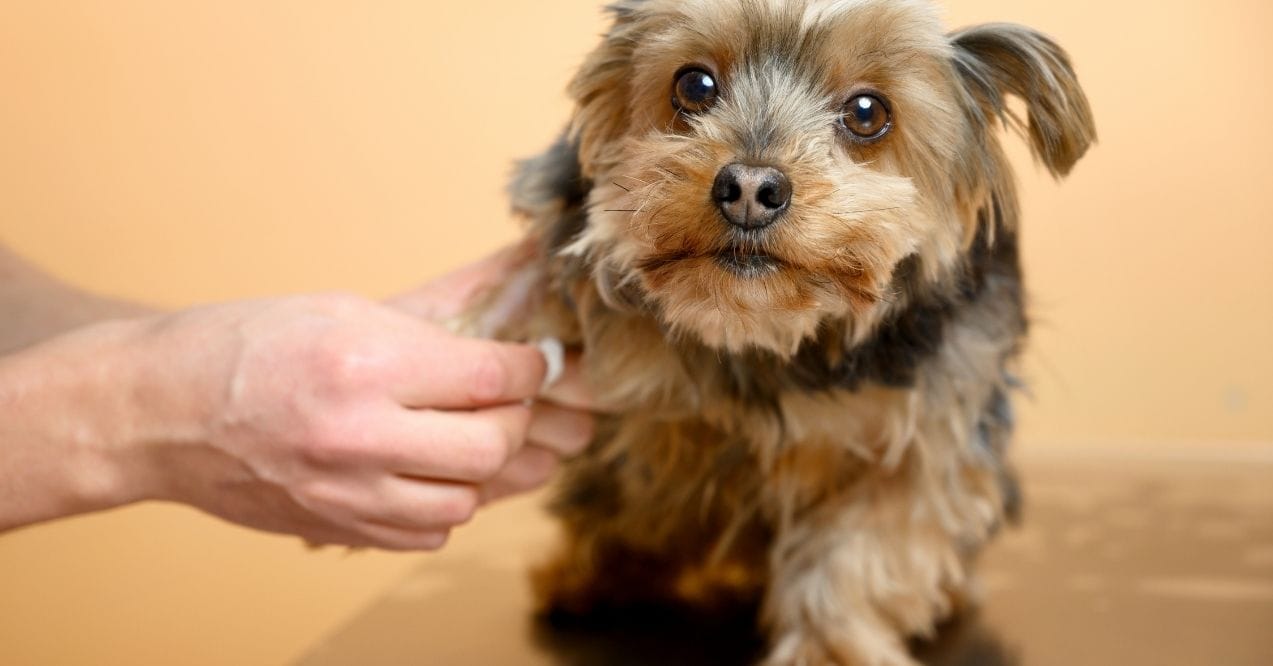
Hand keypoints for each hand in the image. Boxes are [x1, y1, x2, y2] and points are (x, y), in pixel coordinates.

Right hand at [125, 292, 591, 549]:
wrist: (159, 411)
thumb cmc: (245, 346)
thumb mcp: (342, 311)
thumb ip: (427, 337)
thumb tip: (500, 355)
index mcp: (365, 366)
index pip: (491, 378)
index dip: (528, 369)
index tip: (532, 363)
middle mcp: (360, 435)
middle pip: (491, 446)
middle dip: (515, 419)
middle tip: (505, 401)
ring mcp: (347, 492)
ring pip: (465, 499)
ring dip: (480, 468)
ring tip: (463, 437)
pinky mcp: (337, 527)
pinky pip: (427, 533)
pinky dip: (442, 505)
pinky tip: (425, 473)